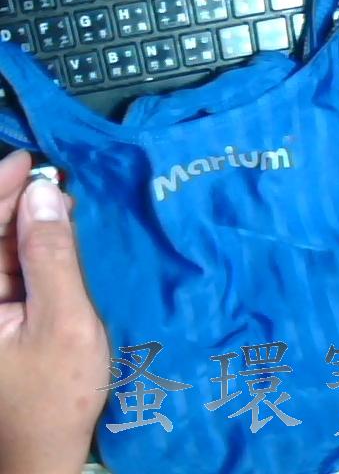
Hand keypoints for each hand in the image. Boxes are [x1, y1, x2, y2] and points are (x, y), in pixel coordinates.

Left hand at [0, 151, 109, 473]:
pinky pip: (14, 268)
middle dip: (16, 203)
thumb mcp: (64, 321)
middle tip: (56, 184)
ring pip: (2, 248)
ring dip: (29, 224)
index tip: (29, 161)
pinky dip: (35, 248)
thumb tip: (46, 197)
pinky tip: (57, 236)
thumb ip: (53, 257)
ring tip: (63, 205)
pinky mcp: (1, 313)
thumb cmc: (56, 390)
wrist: (48, 447)